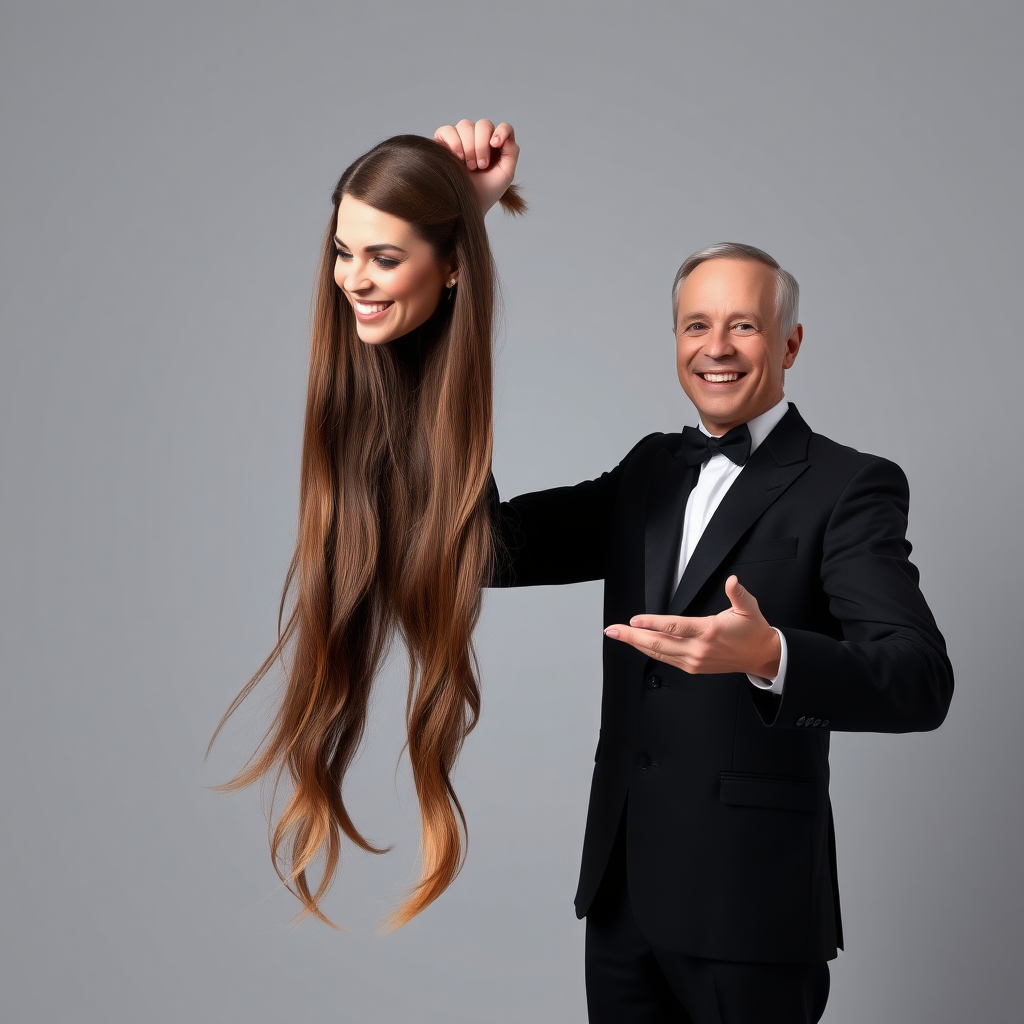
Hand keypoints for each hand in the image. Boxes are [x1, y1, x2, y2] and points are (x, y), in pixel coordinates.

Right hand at [434, 119, 518, 213]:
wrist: (465, 207)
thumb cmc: (486, 193)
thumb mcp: (506, 175)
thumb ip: (511, 152)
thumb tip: (505, 134)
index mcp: (495, 146)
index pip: (503, 127)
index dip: (501, 131)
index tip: (495, 144)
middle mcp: (478, 139)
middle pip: (483, 124)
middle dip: (482, 145)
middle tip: (480, 166)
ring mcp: (460, 139)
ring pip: (465, 125)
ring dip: (469, 146)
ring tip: (468, 167)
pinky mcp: (443, 142)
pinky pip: (447, 130)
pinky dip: (454, 141)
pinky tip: (457, 158)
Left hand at [603, 576, 781, 678]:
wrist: (761, 656)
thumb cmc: (752, 631)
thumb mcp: (748, 608)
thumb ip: (738, 593)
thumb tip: (732, 580)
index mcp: (709, 631)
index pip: (675, 627)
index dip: (652, 623)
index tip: (634, 620)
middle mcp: (698, 648)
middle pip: (658, 643)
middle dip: (632, 637)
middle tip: (612, 630)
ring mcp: (694, 660)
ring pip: (658, 653)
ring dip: (635, 644)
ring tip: (618, 635)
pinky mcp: (692, 667)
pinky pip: (665, 659)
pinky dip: (648, 651)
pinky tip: (637, 644)